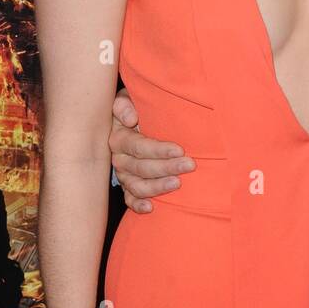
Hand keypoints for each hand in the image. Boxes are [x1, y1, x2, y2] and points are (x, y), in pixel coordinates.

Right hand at [109, 87, 194, 212]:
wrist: (132, 121)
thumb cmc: (137, 108)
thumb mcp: (127, 99)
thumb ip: (124, 104)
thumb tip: (130, 118)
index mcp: (119, 138)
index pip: (138, 146)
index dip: (158, 150)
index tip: (179, 150)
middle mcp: (119, 158)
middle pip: (141, 168)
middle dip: (166, 167)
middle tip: (189, 165)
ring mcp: (123, 174)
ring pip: (137, 186)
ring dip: (157, 187)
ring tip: (178, 184)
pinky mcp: (127, 187)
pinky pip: (130, 199)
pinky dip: (138, 205)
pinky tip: (152, 208)